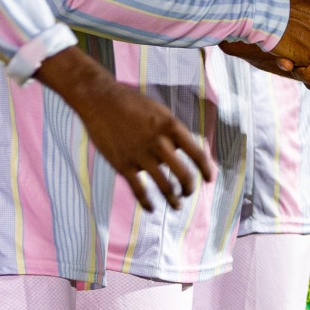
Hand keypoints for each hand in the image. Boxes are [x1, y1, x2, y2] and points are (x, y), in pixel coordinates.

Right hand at [36, 46, 213, 211]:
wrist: (100, 100)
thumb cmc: (131, 103)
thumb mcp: (159, 111)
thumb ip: (171, 131)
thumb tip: (182, 150)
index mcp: (171, 126)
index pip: (197, 153)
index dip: (206, 169)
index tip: (210, 179)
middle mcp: (159, 142)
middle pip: (184, 174)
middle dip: (189, 188)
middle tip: (188, 193)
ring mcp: (141, 155)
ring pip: (164, 186)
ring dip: (173, 200)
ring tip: (176, 205)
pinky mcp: (123, 165)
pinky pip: (139, 190)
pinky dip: (147, 203)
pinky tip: (151, 209)